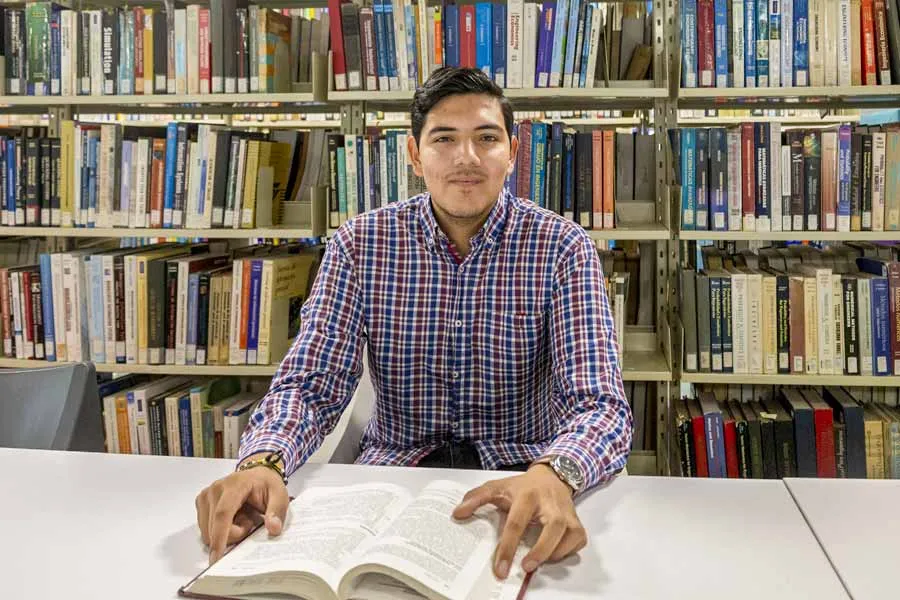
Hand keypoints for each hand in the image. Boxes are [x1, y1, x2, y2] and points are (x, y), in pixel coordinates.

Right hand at [195, 464, 289, 564]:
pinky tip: (232, 518)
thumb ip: (277, 511)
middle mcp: (215, 489)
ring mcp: (206, 496)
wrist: (257, 476)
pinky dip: (220, 531)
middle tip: (251, 521)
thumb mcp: (280, 495)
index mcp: (234, 484)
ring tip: (242, 517)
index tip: (217, 557)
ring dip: (227, 533)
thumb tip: (273, 528)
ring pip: (209, 532)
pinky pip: (206, 530)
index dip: (219, 537)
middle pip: (216, 528)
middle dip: (234, 534)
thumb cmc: (266, 485)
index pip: (223, 514)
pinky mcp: (201, 504)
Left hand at [452, 464, 586, 579]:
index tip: (500, 568)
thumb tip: (458, 513)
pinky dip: (567, 551)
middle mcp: (551, 503)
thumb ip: (476, 498)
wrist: (551, 477)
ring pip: (570, 534)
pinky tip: (552, 554)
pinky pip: (578, 541)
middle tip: (525, 568)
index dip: (508, 546)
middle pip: (552, 527)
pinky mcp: (577, 522)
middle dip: (540, 550)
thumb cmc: (522, 487)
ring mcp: (567, 513)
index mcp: (528, 495)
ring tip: (535, 563)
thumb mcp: (497, 487)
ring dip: (554, 553)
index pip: (517, 522)